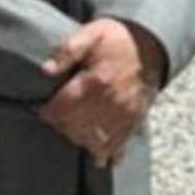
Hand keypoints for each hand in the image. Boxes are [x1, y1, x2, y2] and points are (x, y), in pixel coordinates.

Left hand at [39, 19, 165, 168]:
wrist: (151, 44)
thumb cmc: (117, 38)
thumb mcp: (91, 33)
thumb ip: (68, 50)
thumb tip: (46, 69)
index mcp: (97, 81)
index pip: (64, 108)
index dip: (49, 113)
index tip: (44, 111)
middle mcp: (111, 102)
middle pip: (77, 128)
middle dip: (63, 128)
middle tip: (57, 121)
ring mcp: (125, 113)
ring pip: (97, 140)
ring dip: (82, 141)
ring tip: (74, 136)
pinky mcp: (136, 119)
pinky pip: (122, 143)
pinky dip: (110, 154)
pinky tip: (101, 160)